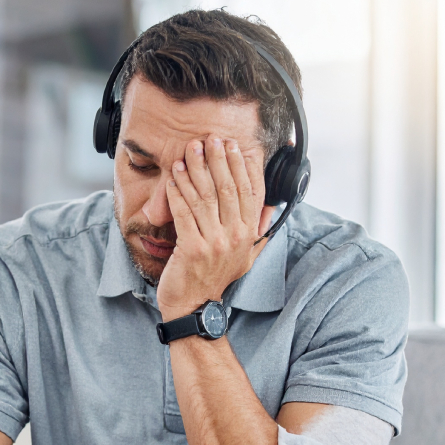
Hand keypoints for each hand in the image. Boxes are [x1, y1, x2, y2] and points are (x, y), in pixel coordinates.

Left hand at [157, 136, 268, 319]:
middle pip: (228, 189)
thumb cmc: (216, 277)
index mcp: (249, 234)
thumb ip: (259, 231)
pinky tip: (173, 177)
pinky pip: (184, 213)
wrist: (194, 306)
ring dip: (195, 171)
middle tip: (210, 139)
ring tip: (189, 152)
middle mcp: (235, 237)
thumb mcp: (246, 256)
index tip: (235, 146)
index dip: (243, 166)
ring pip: (205, 197)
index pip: (251, 192)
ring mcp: (214, 243)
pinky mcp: (192, 248)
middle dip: (218, 160)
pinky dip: (177, 193)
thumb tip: (270, 208)